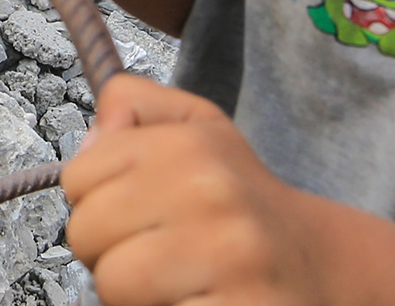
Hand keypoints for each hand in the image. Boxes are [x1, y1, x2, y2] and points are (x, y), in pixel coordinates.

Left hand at [64, 77, 328, 305]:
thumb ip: (135, 107)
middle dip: (108, 250)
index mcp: (190, 144)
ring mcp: (228, 257)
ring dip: (132, 292)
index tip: (134, 212)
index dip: (97, 201)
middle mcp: (211, 192)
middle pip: (86, 233)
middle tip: (153, 253)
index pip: (78, 178)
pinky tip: (195, 300)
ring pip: (112, 283)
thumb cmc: (241, 201)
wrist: (316, 262)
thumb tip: (91, 140)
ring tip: (172, 281)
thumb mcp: (198, 128)